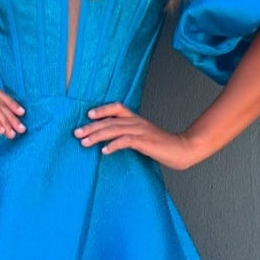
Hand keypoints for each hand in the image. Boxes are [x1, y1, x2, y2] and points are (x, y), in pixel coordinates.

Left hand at [74, 102, 198, 170]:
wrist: (182, 149)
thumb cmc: (161, 145)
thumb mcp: (142, 137)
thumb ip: (128, 135)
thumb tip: (110, 140)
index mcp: (136, 119)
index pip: (117, 108)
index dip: (102, 110)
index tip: (88, 115)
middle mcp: (136, 122)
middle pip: (110, 121)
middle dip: (91, 127)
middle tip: (76, 133)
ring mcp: (141, 131)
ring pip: (114, 130)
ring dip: (97, 136)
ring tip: (84, 142)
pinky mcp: (145, 142)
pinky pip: (126, 141)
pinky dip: (113, 145)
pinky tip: (104, 151)